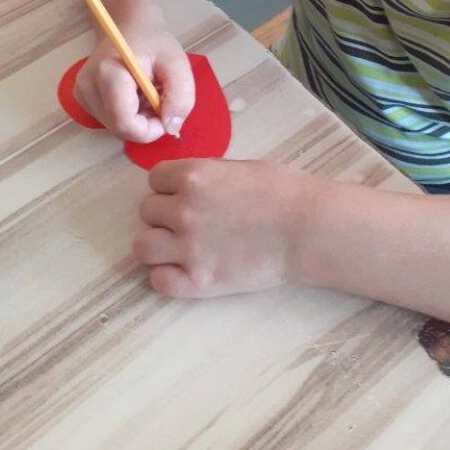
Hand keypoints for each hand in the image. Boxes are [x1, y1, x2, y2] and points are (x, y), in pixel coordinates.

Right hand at [74, 24, 194, 142]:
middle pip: (120, 128)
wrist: (129, 25)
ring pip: (116, 126)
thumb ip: (181, 96)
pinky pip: (110, 119)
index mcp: (108, 73)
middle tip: (160, 99)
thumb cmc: (153, 41)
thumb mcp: (177, 63)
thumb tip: (171, 127)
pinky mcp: (83, 97)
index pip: (124, 123)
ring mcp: (82, 93)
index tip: (166, 114)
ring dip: (138, 119)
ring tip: (148, 93)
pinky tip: (135, 95)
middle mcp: (87, 85)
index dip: (149, 129)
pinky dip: (128, 114)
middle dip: (146, 123)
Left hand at [134, 159, 311, 297]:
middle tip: (191, 221)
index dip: (169, 186)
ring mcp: (188, 248)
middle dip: (165, 215)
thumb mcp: (237, 167)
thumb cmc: (281, 191)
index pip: (154, 179)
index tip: (184, 194)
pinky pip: (158, 282)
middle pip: (147, 211)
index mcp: (193, 176)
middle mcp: (182, 210)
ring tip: (180, 247)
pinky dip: (168, 277)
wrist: (306, 229)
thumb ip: (204, 175)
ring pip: (142, 247)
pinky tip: (186, 271)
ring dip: (158, 245)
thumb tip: (183, 184)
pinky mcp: (198, 281)